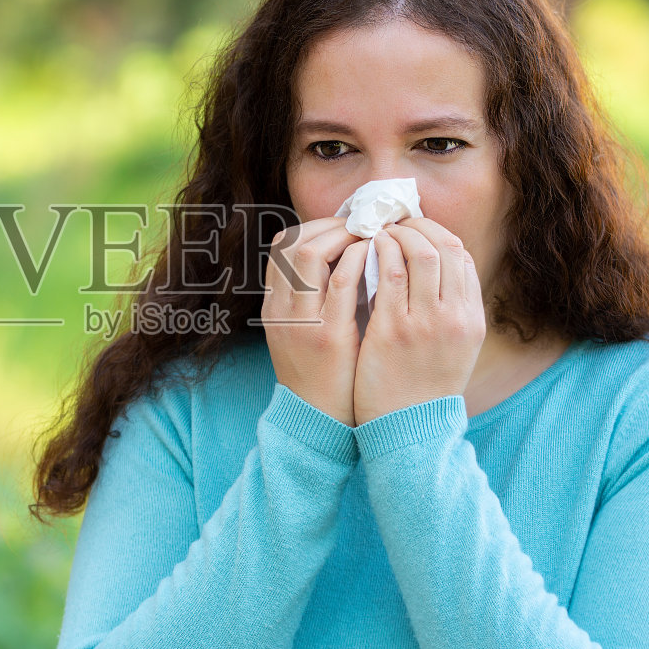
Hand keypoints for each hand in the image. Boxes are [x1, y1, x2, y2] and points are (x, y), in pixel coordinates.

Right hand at [262, 217, 369, 426]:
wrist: (317, 423)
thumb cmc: (321, 375)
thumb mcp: (303, 333)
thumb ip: (314, 299)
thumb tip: (346, 258)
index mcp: (273, 306)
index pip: (280, 246)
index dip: (313, 227)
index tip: (343, 227)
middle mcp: (280, 308)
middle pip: (292, 242)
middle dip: (329, 225)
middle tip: (361, 226)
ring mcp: (300, 321)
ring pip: (309, 253)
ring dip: (343, 236)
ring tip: (369, 238)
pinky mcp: (326, 335)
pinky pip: (339, 282)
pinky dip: (356, 260)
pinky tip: (376, 257)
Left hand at [352, 216, 486, 425]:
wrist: (409, 428)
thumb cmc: (425, 386)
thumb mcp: (454, 347)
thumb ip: (451, 309)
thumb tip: (436, 267)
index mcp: (472, 319)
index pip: (463, 257)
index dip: (438, 234)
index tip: (417, 228)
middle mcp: (455, 317)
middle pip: (444, 248)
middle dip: (418, 227)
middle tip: (395, 222)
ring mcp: (425, 323)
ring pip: (418, 254)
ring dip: (396, 235)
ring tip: (380, 232)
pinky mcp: (392, 330)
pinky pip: (387, 275)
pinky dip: (378, 253)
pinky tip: (366, 249)